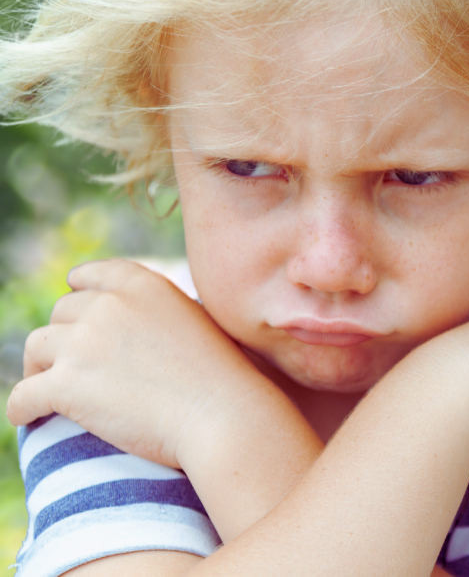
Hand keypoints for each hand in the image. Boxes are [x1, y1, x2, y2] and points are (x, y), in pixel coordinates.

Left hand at [7, 259, 270, 469]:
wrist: (222, 415)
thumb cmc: (221, 379)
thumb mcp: (194, 324)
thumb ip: (157, 315)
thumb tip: (128, 329)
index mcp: (143, 285)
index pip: (92, 275)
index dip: (79, 291)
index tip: (77, 307)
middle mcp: (108, 305)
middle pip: (60, 313)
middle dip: (63, 337)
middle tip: (70, 365)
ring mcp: (83, 343)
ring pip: (36, 349)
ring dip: (39, 368)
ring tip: (48, 391)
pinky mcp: (65, 384)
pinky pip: (22, 395)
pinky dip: (21, 408)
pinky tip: (27, 418)